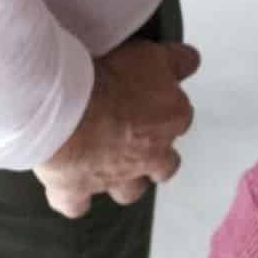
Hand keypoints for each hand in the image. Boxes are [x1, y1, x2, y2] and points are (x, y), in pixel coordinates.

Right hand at [34, 40, 200, 219]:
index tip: (156, 100)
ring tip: (111, 165)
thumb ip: (175, 62)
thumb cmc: (111, 76)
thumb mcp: (153, 53)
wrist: (67, 109)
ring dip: (123, 181)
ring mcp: (115, 178)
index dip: (168, 108)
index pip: (182, 115)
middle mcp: (151, 154)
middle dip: (156, 156)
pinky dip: (75, 196)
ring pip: (130, 191)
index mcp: (173, 117)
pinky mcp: (78, 191)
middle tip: (139, 139)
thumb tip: (189, 62)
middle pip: (165, 164)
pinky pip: (78, 204)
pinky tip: (71, 186)